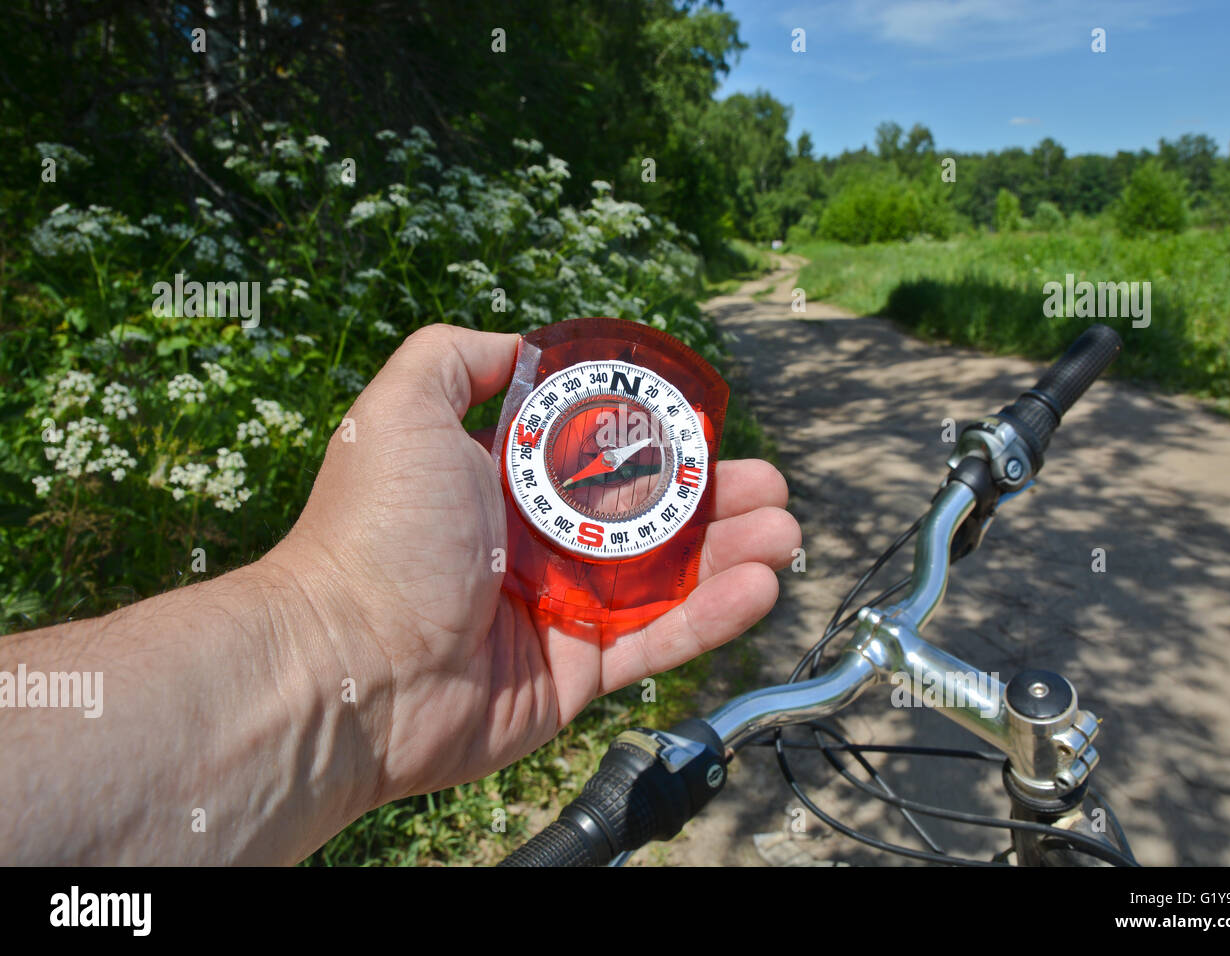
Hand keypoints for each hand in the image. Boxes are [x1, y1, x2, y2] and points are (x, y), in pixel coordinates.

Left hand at [270, 324, 799, 811]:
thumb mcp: (403, 410)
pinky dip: (714, 618)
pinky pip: (658, 642)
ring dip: (733, 554)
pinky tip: (762, 588)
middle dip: (716, 499)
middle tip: (770, 486)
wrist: (353, 664)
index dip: (658, 439)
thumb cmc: (379, 532)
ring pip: (668, 579)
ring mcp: (563, 610)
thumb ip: (457, 358)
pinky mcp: (580, 672)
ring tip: (787, 533)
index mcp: (507, 483)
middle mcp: (541, 543)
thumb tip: (521, 343)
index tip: (706, 425)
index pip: (602, 453)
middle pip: (649, 516)